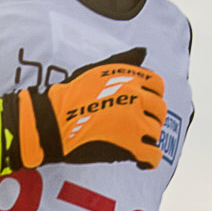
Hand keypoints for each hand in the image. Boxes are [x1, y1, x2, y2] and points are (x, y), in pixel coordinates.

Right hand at [16, 49, 166, 169]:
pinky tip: (140, 160)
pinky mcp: (130, 146)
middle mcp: (136, 98)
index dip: (151, 95)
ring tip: (131, 141)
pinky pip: (152, 155)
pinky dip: (149, 159)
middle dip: (149, 117)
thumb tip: (143, 50)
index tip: (141, 104)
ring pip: (155, 132)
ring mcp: (135, 123)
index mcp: (130, 79)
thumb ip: (123, 60)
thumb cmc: (69, 96)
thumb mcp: (96, 70)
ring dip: (146, 137)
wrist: (52, 123)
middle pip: (159, 110)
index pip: (157, 85)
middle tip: (134, 125)